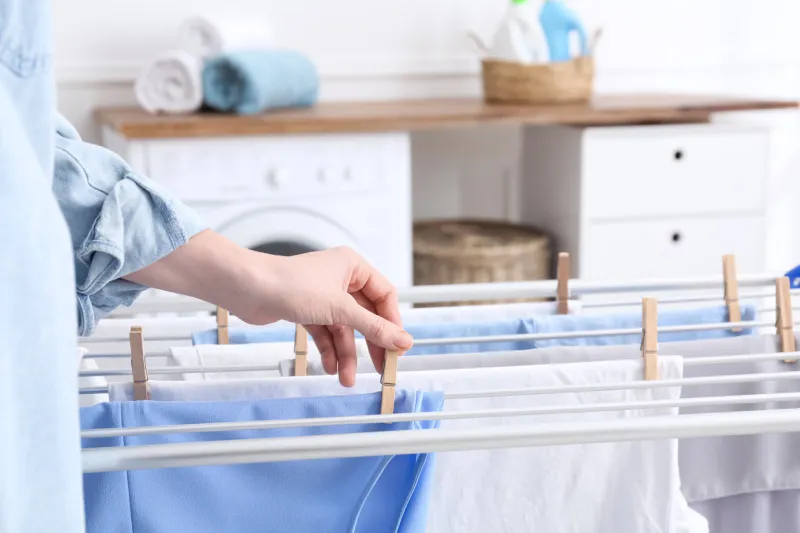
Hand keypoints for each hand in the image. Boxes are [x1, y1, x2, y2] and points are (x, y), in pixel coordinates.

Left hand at [234, 246, 412, 384]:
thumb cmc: (293, 286)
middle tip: (379, 369)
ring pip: (344, 328)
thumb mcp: (341, 309)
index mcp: (353, 266)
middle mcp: (340, 278)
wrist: (248, 289)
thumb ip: (374, 327)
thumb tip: (405, 342)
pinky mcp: (306, 310)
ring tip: (346, 379)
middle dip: (370, 344)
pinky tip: (330, 368)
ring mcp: (323, 295)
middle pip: (365, 316)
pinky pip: (325, 332)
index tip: (397, 349)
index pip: (384, 296)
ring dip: (346, 354)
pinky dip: (329, 350)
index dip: (392, 323)